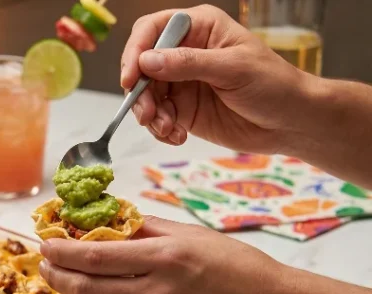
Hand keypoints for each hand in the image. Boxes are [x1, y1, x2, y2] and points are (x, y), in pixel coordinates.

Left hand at [37, 217, 297, 293]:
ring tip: (67, 285)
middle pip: (84, 289)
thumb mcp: (193, 236)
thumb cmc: (240, 269)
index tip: (47, 243)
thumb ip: (147, 229)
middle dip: (56, 275)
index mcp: (165, 258)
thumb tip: (106, 220)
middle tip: (46, 264)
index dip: (61, 251)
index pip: (94, 255)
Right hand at [122, 4, 310, 153]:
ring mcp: (181, 82)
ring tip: (169, 129)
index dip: (136, 51)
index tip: (132, 78)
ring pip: (145, 95)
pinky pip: (156, 117)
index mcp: (199, 28)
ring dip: (149, 115)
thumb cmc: (273, 85)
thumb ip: (188, 63)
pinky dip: (160, 129)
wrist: (291, 122)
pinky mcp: (182, 109)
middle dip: (140, 92)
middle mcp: (185, 52)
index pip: (152, 30)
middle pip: (141, 66)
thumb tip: (146, 61)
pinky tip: (178, 136)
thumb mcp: (232, 69)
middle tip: (148, 115)